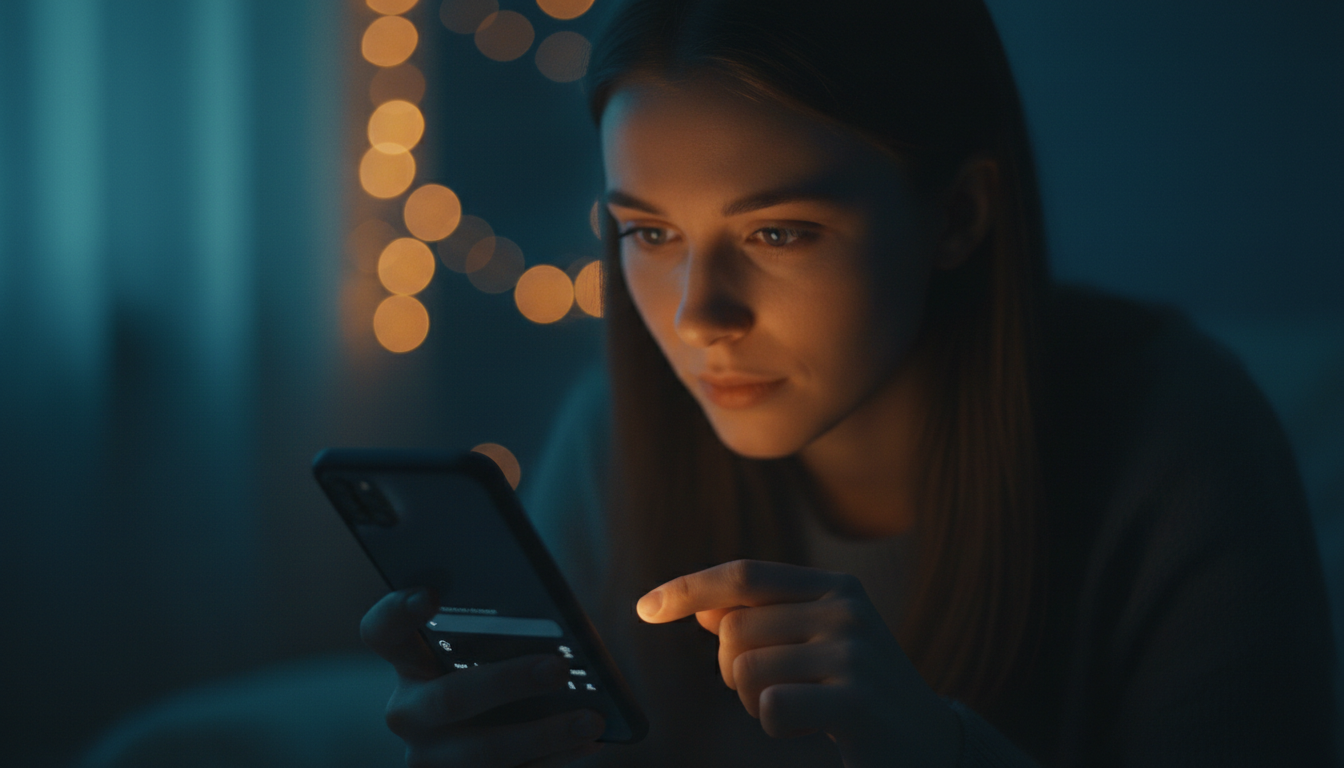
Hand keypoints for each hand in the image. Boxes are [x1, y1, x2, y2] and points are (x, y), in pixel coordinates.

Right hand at [361, 587, 605, 766]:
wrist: (484, 737)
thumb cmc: (495, 673)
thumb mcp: (486, 651)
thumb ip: (502, 633)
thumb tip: (560, 626)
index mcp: (408, 662)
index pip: (382, 632)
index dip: (398, 612)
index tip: (431, 594)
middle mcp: (409, 713)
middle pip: (449, 698)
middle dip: (508, 682)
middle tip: (558, 669)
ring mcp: (430, 759)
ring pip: (483, 752)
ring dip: (544, 735)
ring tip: (591, 719)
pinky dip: (554, 760)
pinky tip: (588, 743)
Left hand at [636, 559, 959, 767]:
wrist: (929, 744)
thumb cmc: (857, 692)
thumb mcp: (816, 643)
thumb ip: (764, 619)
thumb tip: (700, 605)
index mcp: (835, 587)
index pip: (744, 575)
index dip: (689, 588)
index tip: (644, 607)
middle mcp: (846, 609)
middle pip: (735, 630)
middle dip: (734, 671)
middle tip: (777, 691)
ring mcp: (854, 652)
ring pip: (745, 671)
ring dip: (755, 703)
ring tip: (800, 708)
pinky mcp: (855, 699)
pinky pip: (770, 706)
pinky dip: (777, 725)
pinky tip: (815, 726)